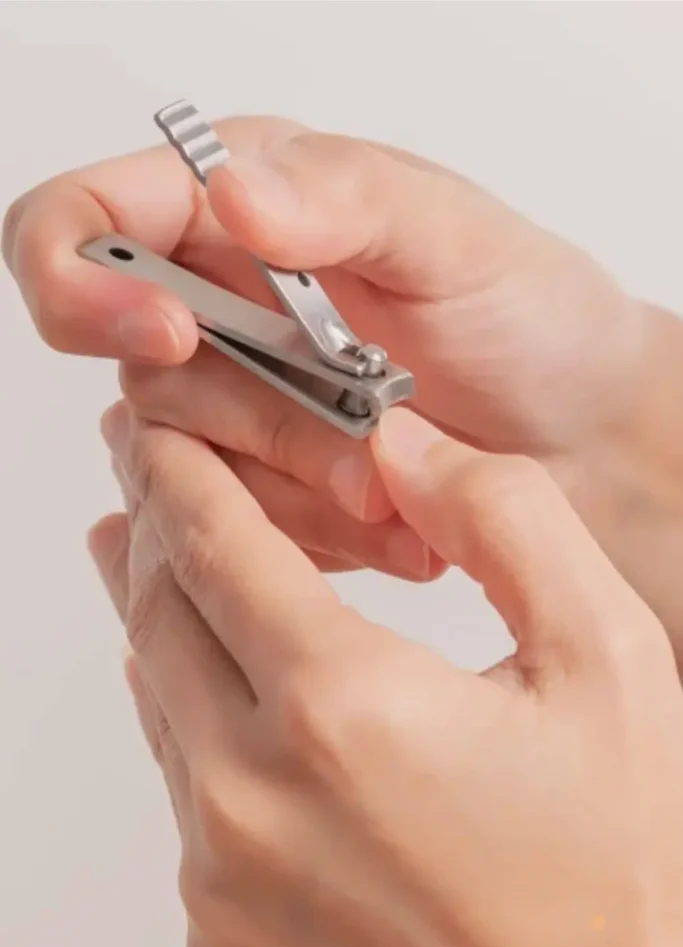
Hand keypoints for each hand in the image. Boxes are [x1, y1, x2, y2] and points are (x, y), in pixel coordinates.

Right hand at [7, 118, 682, 638]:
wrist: (580, 437)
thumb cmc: (532, 321)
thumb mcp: (456, 238)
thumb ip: (345, 200)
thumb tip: (232, 191)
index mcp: (241, 212)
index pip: (83, 229)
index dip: (85, 285)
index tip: (171, 333)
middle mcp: (222, 309)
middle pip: (143, 376)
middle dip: (260, 421)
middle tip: (371, 426)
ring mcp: (237, 408)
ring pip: (187, 469)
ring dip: (302, 485)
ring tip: (400, 480)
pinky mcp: (259, 490)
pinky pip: (236, 531)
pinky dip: (320, 533)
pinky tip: (396, 519)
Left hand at [89, 400, 682, 946]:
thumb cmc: (623, 874)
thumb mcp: (606, 658)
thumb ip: (503, 521)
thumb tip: (405, 448)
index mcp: (343, 710)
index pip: (216, 545)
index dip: (181, 471)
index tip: (158, 431)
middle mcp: (254, 801)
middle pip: (163, 615)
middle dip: (152, 526)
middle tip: (142, 471)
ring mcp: (224, 883)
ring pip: (160, 704)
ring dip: (161, 617)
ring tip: (148, 555)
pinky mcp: (223, 941)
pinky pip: (182, 798)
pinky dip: (189, 724)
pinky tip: (217, 698)